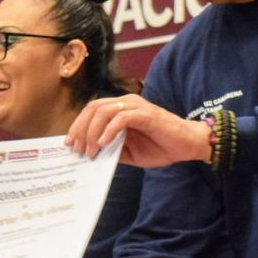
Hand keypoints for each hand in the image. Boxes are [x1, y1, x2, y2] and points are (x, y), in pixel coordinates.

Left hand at [64, 94, 210, 165]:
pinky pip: (122, 118)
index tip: (69, 144)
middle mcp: (126, 103)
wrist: (187, 145)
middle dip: (80, 129)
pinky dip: (109, 130)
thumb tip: (90, 154)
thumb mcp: (129, 152)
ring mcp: (136, 107)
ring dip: (92, 132)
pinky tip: (103, 143)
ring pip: (104, 111)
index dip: (77, 126)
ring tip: (90, 150)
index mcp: (120, 109)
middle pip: (93, 109)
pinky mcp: (146, 114)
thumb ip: (111, 149)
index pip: (91, 111)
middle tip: (77, 149)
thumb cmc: (160, 146)